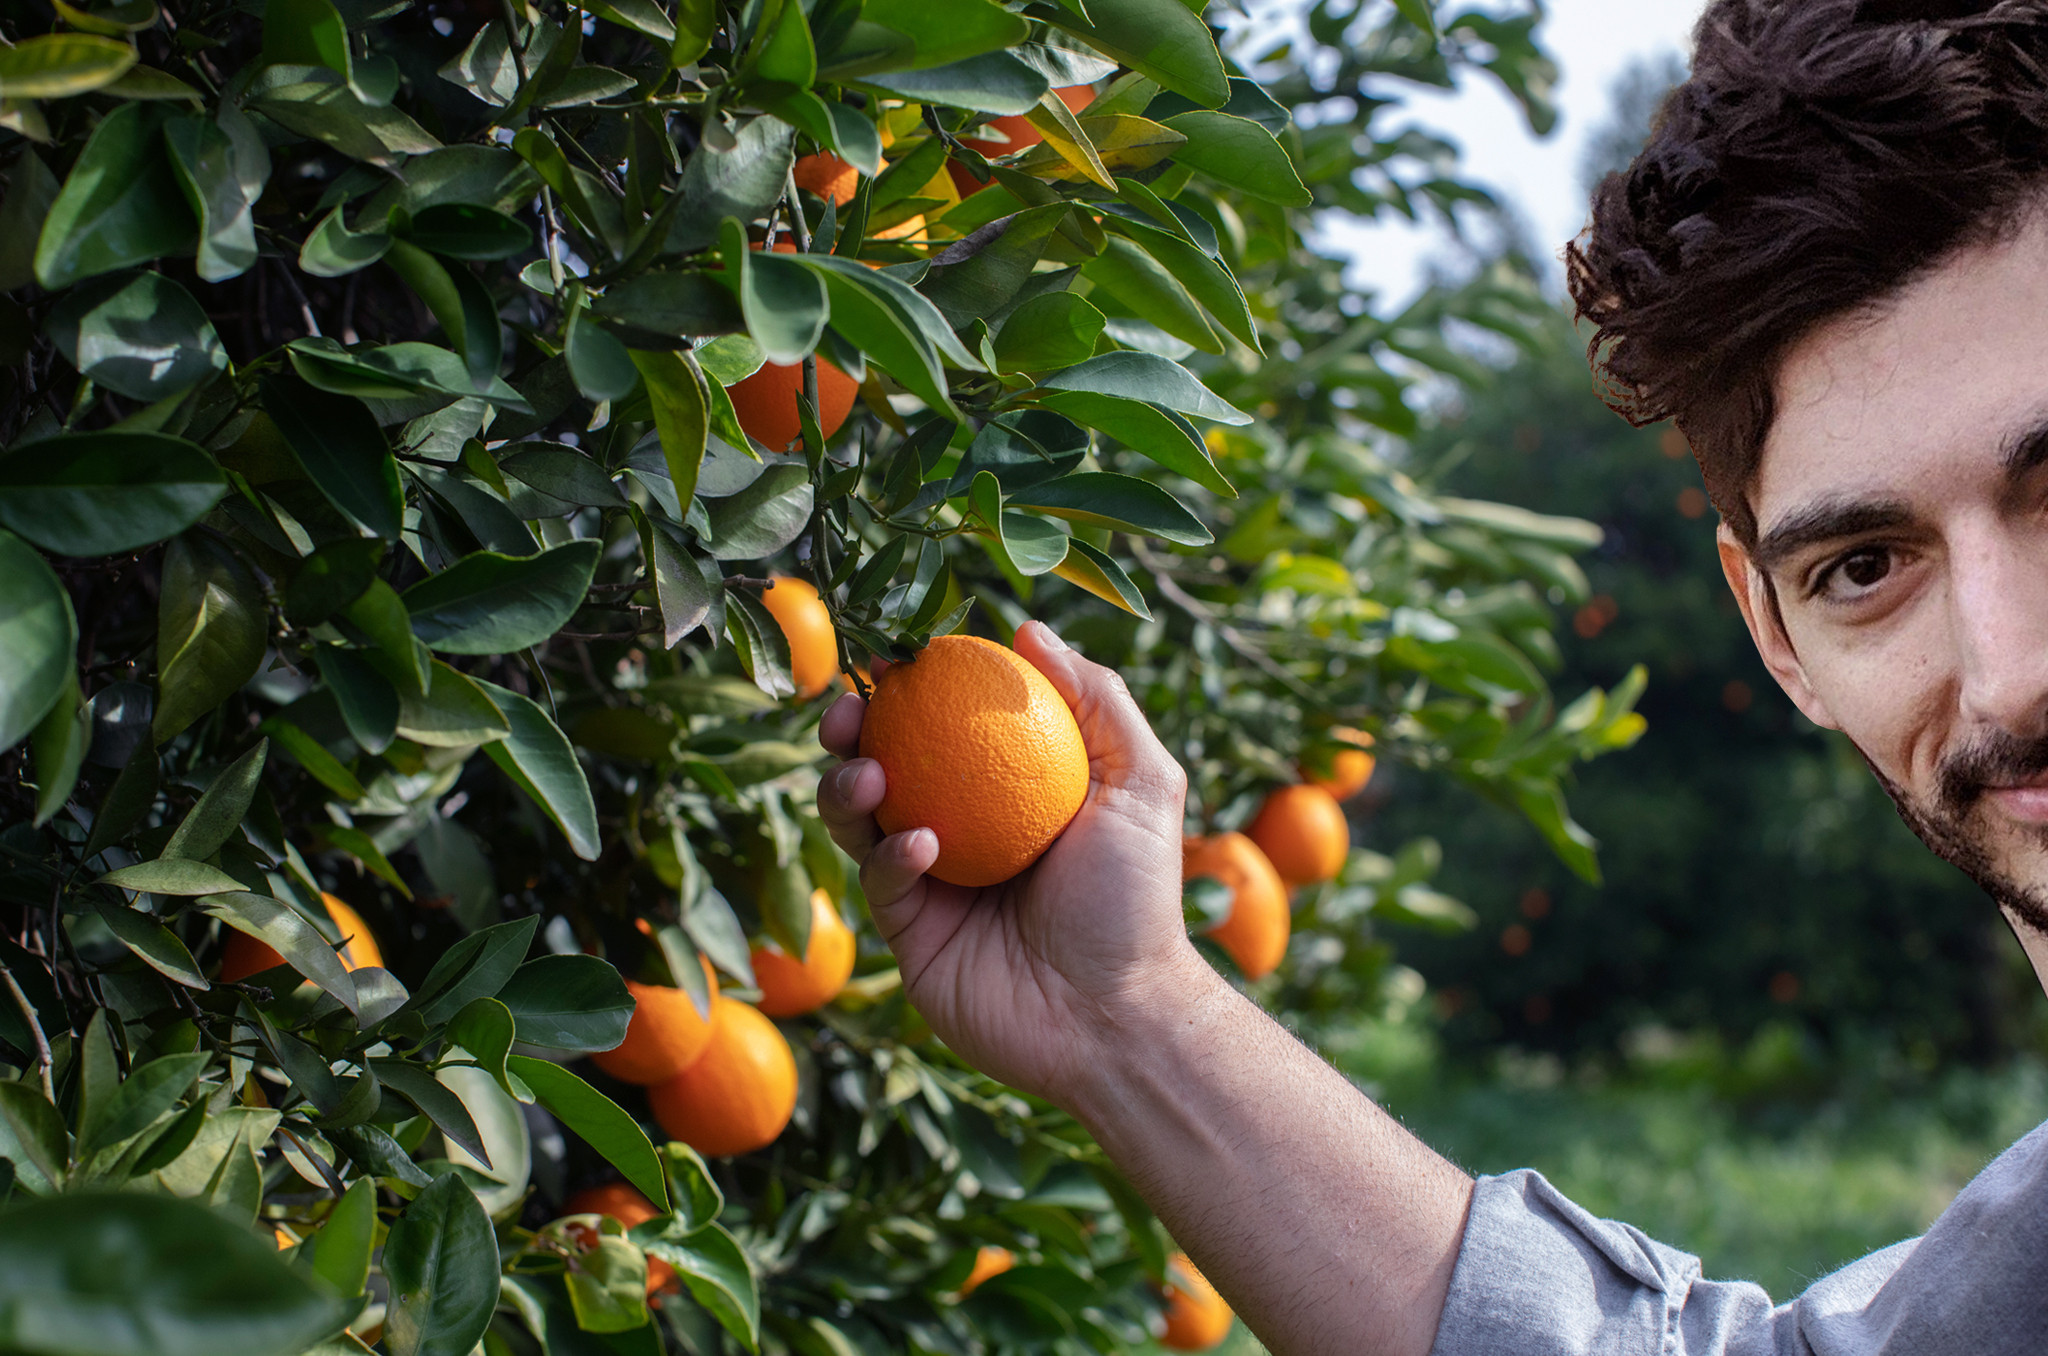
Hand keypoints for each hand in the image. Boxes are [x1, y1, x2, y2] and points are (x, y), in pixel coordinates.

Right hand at [815, 620, 1207, 1103]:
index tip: (894, 656)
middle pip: (887, 762)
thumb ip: (1096, 699)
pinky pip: (880, 881)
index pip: (949, 722)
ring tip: (869, 773)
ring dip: (850, 787)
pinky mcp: (910, 935)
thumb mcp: (1141, 783)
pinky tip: (919, 845)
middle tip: (848, 711)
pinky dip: (891, 855)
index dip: (913, 687)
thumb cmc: (1136, 900)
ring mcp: (932, 883)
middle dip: (853, 731)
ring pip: (861, 821)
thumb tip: (1029, 629)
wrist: (1117, 1017)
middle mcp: (966, 829)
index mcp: (1013, 789)